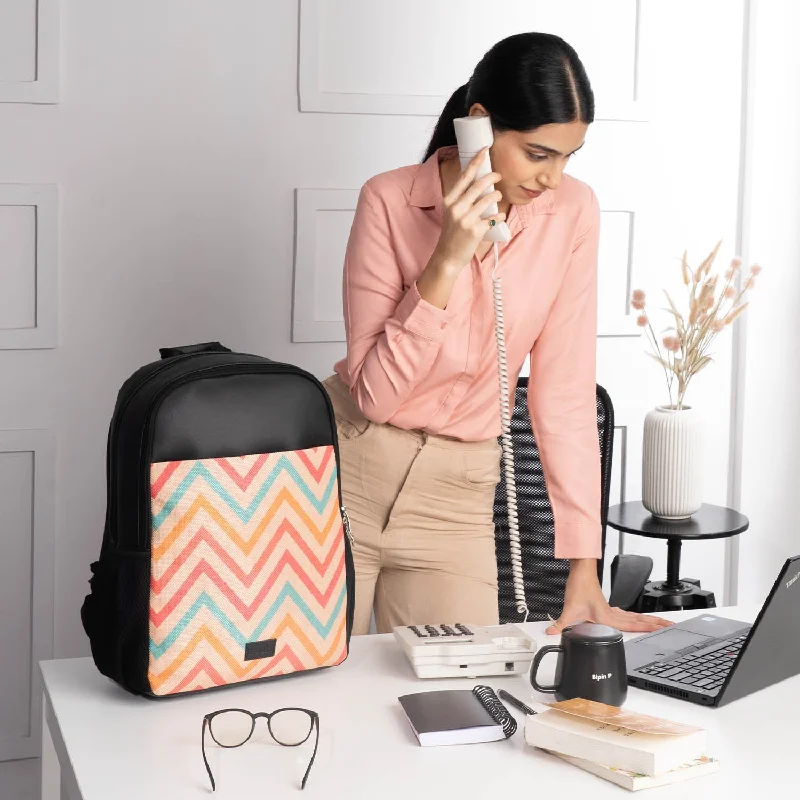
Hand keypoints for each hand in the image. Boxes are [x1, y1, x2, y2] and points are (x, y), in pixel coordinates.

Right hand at [432, 145, 505, 271]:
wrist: (447, 257)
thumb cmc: (452, 234)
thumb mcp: (452, 213)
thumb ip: (462, 199)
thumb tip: (481, 184)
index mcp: (449, 200)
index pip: (464, 176)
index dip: (475, 162)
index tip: (484, 151)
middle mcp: (456, 208)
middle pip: (478, 185)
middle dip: (492, 177)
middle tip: (498, 176)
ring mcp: (465, 219)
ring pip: (488, 199)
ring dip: (497, 196)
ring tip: (498, 198)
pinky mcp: (475, 230)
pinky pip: (493, 218)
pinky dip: (500, 216)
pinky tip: (501, 217)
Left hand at [545, 559, 674, 634]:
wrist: (580, 569)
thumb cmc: (579, 585)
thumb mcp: (569, 608)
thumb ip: (560, 623)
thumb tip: (552, 632)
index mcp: (608, 617)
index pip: (633, 625)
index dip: (649, 628)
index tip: (664, 630)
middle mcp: (612, 614)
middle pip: (639, 621)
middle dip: (656, 624)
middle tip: (672, 626)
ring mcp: (611, 609)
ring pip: (634, 617)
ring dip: (648, 620)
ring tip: (662, 624)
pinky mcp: (606, 605)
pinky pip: (625, 614)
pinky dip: (633, 617)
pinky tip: (632, 618)